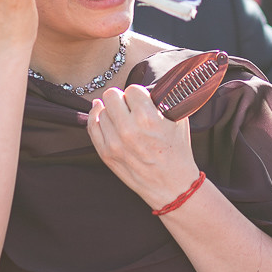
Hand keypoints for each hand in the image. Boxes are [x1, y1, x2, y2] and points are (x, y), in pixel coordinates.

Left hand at [87, 84, 200, 209]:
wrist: (171, 184)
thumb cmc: (177, 151)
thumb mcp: (179, 120)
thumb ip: (164, 100)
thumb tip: (150, 86)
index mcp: (148, 118)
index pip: (132, 89)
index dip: (138, 94)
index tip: (141, 99)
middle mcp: (128, 129)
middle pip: (111, 95)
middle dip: (121, 98)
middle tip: (129, 105)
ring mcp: (114, 143)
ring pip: (101, 110)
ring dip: (111, 110)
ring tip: (121, 115)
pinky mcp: (106, 154)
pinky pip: (92, 126)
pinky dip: (96, 117)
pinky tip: (100, 112)